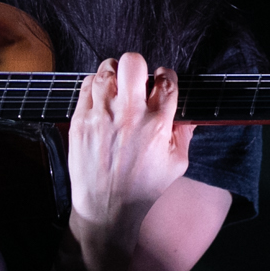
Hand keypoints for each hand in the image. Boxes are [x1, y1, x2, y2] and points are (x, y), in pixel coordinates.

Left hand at [66, 52, 191, 259]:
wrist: (107, 207)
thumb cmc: (143, 188)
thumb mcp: (177, 163)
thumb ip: (184, 134)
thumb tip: (188, 114)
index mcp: (158, 123)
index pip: (166, 80)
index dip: (164, 76)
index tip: (159, 84)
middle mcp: (130, 114)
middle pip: (132, 63)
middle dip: (136, 67)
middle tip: (134, 80)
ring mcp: (102, 116)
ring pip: (106, 70)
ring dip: (113, 74)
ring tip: (115, 88)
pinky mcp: (81, 121)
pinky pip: (86, 86)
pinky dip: (94, 86)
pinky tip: (100, 99)